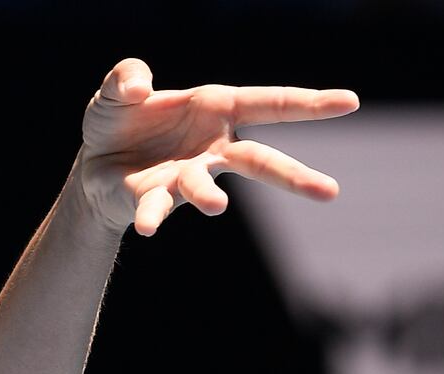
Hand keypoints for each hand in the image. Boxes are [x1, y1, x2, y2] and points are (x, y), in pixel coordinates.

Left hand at [73, 57, 358, 238]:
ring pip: (208, 188)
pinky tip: (147, 229)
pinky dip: (151, 216)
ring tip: (217, 206)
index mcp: (216, 107)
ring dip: (209, 196)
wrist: (93, 162)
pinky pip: (155, 208)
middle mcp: (212, 146)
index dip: (309, 102)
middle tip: (330, 192)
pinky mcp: (156, 199)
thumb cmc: (122, 118)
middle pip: (260, 161)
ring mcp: (187, 176)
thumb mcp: (120, 87)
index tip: (350, 102)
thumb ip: (127, 76)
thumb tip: (140, 89)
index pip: (270, 103)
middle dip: (294, 175)